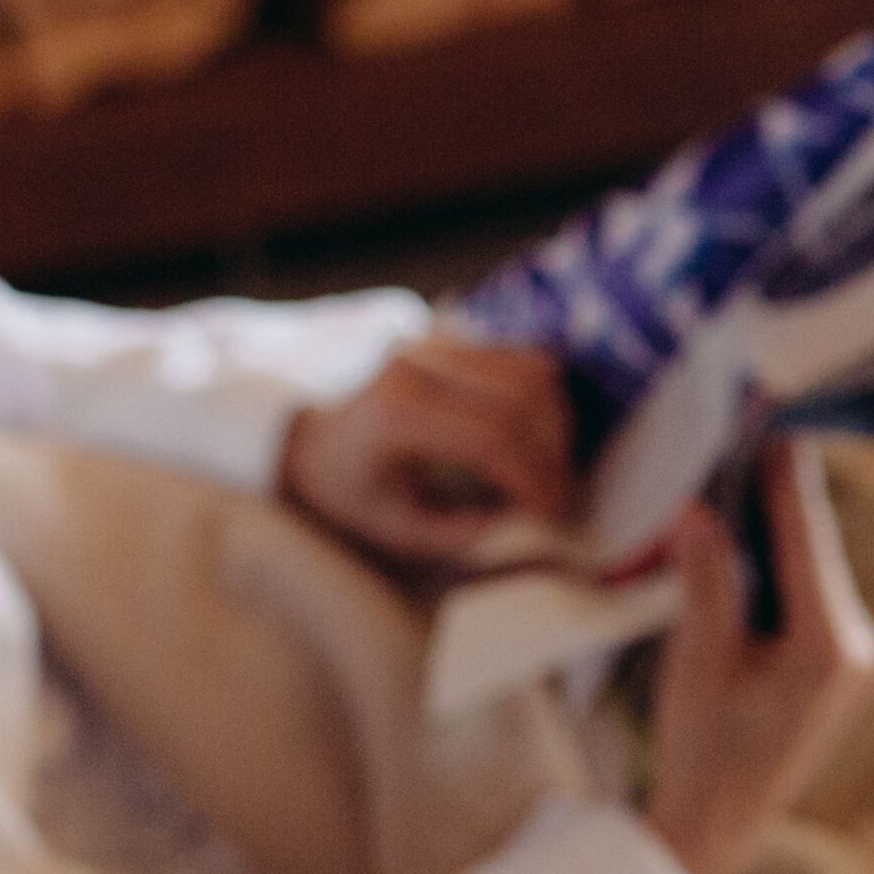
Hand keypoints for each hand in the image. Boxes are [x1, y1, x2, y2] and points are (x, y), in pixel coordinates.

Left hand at [280, 337, 577, 578]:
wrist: (311, 442)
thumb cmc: (351, 494)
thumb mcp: (398, 531)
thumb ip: (467, 535)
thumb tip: (534, 527)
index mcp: (396, 412)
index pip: (492, 437)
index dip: (534, 479)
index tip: (553, 516)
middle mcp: (417, 363)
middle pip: (522, 397)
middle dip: (553, 453)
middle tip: (561, 499)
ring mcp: (437, 343)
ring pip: (531, 372)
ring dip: (557, 425)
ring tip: (552, 471)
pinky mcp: (453, 339)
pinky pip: (522, 360)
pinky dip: (545, 402)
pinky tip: (539, 440)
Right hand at [642, 439, 873, 873]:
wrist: (719, 827)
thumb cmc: (703, 751)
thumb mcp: (697, 659)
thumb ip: (706, 578)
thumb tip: (697, 507)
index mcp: (830, 647)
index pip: (806, 535)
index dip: (783, 474)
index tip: (768, 419)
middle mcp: (860, 649)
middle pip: (816, 548)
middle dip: (777, 495)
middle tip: (745, 434)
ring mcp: (859, 661)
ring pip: (816, 570)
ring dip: (777, 529)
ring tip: (738, 473)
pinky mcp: (845, 670)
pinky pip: (814, 598)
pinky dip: (782, 567)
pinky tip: (749, 537)